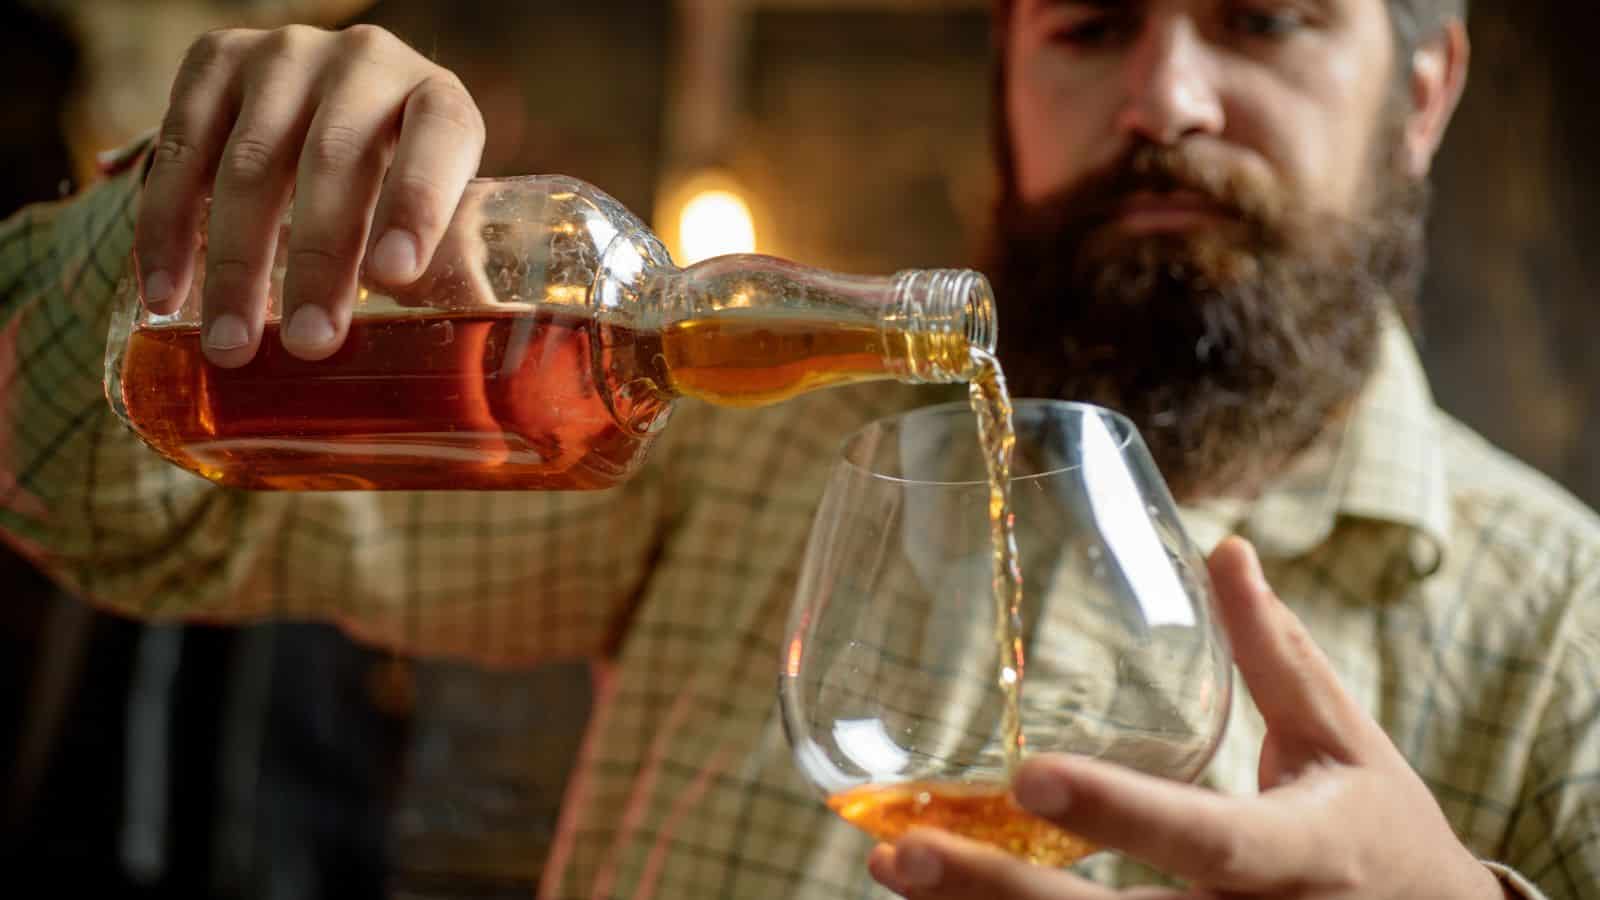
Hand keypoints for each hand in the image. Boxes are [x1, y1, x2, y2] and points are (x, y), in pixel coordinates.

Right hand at [134, 25, 485, 365]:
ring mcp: (283, 55)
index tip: (394, 276)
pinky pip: (178, 150)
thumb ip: (454, 276)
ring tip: (230, 345)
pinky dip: (167, 229)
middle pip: (336, 159)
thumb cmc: (398, 181)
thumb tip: (473, 367)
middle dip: (318, 260)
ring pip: (249, 161)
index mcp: (438, 100)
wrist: (323, 107)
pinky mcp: (213, 61)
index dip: (417, 204)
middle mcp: (365, 62)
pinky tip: (165, 294)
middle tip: (308, 343)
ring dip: (234, 262)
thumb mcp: (441, 216)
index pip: (439, 140)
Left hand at [867, 537, 1506, 899]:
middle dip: (1002, 895)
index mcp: (1301, 855)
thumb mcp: (1345, 742)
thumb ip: (1277, 655)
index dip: (1121, 813)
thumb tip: (1226, 551)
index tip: (1030, 777)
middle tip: (903, 852)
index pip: (1207, 839)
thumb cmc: (1378, 831)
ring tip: (893, 865)